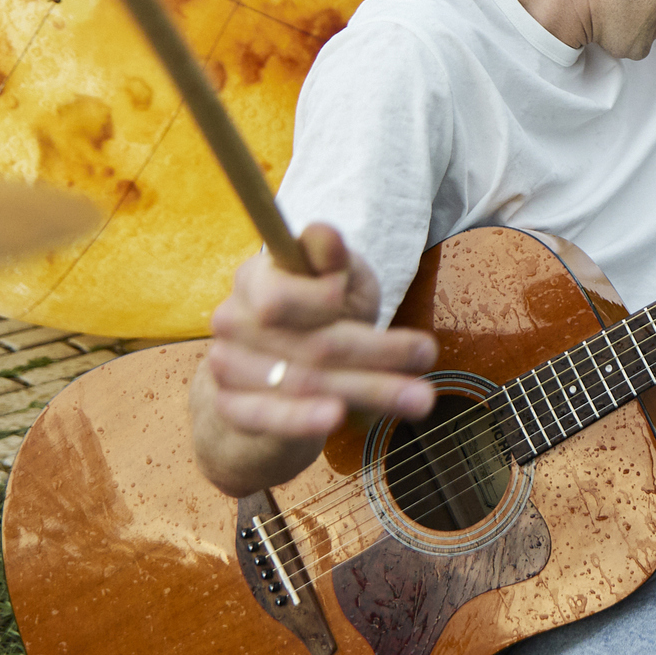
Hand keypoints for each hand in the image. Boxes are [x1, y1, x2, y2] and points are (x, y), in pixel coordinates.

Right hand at [205, 222, 435, 439]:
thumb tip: (325, 234)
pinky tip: (337, 419)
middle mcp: (232, 321)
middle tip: (428, 357)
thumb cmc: (322, 310)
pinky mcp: (232, 406)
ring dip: (366, 391)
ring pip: (303, 384)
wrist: (283, 363)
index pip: (280, 297)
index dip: (319, 300)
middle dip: (378, 354)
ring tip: (418, 399)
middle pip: (311, 345)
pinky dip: (302, 420)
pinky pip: (267, 418)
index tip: (357, 301)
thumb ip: (332, 258)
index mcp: (255, 278)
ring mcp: (227, 365)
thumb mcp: (337, 276)